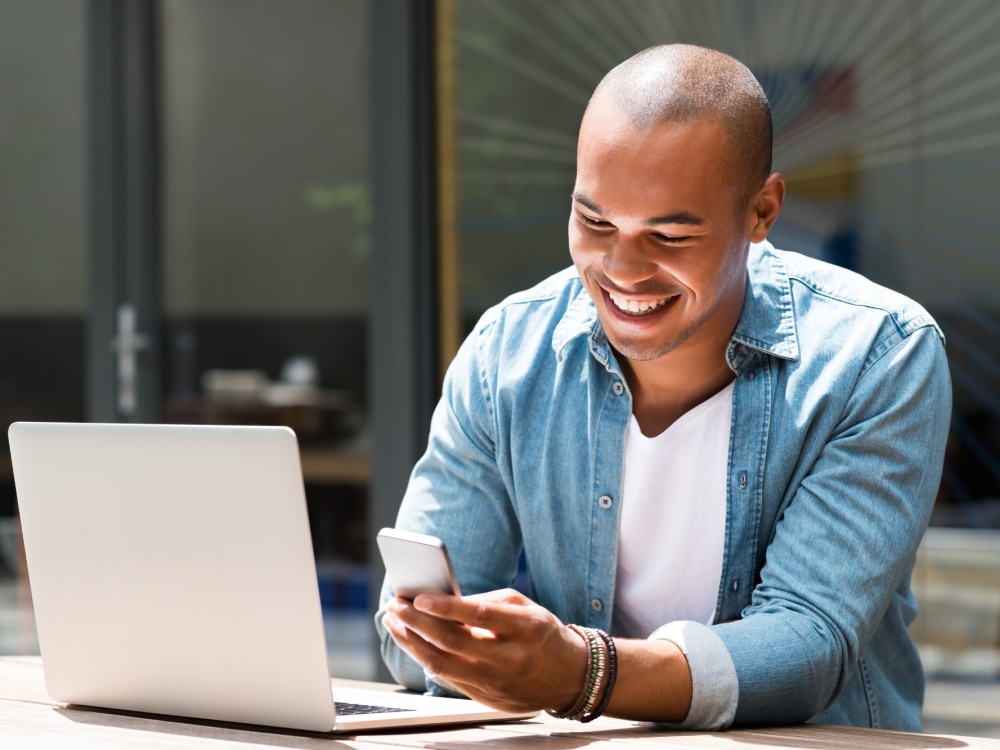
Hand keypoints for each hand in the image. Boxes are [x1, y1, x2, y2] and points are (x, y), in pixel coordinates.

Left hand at [382, 588, 586, 712]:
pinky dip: (427, 660)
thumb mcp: (525, 607)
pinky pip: (449, 679)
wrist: (570, 676)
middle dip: (417, 622)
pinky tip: (414, 644)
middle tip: (396, 606)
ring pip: (443, 665)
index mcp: (525, 629)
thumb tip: (445, 602)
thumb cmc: (543, 634)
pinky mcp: (488, 699)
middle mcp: (511, 659)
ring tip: (395, 624)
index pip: (479, 615)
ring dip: (412, 643)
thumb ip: (488, 602)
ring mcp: (497, 683)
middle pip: (453, 642)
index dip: (446, 606)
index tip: (419, 596)